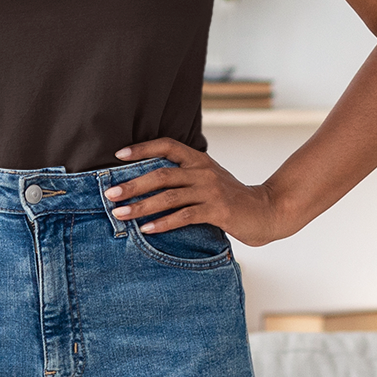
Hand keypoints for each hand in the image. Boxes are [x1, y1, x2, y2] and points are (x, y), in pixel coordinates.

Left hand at [106, 138, 289, 247]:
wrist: (266, 211)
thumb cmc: (231, 198)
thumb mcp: (208, 180)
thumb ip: (185, 177)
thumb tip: (147, 182)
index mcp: (199, 160)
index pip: (167, 145)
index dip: (143, 148)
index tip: (118, 155)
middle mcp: (203, 171)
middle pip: (161, 174)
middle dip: (132, 184)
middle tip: (110, 194)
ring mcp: (211, 190)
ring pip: (168, 196)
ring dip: (141, 206)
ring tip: (120, 214)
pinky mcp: (217, 210)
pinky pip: (184, 216)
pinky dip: (162, 223)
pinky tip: (146, 230)